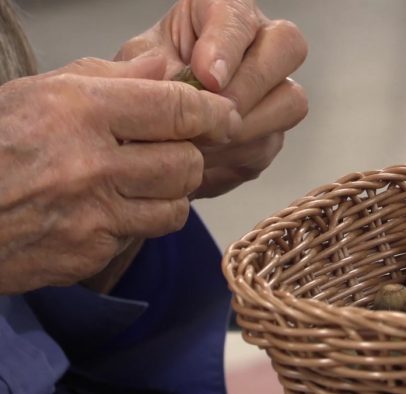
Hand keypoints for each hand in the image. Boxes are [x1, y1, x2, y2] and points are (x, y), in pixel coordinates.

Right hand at [0, 56, 240, 293]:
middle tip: (169, 150)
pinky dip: (134, 221)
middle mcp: (91, 165)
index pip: (178, 110)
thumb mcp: (39, 91)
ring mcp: (92, 216)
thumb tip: (163, 67)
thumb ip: (109, 78)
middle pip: (187, 163)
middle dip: (187, 155)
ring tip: (139, 181)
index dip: (213, 112)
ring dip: (167, 193)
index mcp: (79, 111)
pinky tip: (106, 208)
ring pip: (175, 206)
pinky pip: (139, 236)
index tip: (224, 115)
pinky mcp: (88, 254)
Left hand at [116, 0, 307, 197]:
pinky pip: (268, 144)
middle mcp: (260, 44)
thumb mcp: (137, 67)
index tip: (207, 76)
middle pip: (288, 47)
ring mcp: (273, 90)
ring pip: (290, 102)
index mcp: (222, 13)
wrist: (145, 127)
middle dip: (248, 85)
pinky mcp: (270, 133)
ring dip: (245, 126)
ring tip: (202, 140)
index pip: (239, 16)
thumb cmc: (146, 81)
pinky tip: (204, 158)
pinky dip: (234, 155)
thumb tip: (186, 89)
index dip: (226, 46)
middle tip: (212, 112)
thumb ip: (156, 71)